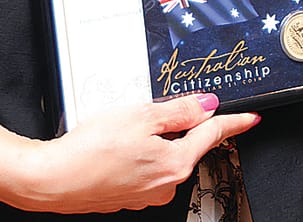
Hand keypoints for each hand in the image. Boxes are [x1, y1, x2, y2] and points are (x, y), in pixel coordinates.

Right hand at [0, 94, 259, 212]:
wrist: (52, 180)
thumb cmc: (91, 149)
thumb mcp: (141, 116)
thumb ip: (179, 111)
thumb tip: (206, 105)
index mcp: (175, 164)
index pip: (212, 136)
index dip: (233, 122)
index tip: (250, 118)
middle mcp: (165, 185)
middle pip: (186, 146)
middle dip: (175, 127)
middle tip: (148, 114)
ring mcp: (145, 195)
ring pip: (162, 157)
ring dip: (151, 141)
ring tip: (121, 131)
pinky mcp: (126, 197)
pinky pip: (142, 169)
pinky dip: (134, 155)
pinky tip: (113, 147)